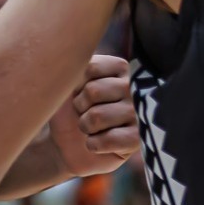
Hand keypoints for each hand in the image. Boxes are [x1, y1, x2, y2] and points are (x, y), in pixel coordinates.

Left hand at [50, 56, 138, 176]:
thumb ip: (71, 68)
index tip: (79, 93)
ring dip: (85, 127)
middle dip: (80, 107)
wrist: (68, 146)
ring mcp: (139, 113)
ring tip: (92, 128)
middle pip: (93, 91)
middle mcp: (134, 87)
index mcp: (119, 68)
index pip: (90, 68)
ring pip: (98, 116)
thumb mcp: (65, 85)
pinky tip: (99, 143)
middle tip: (85, 113)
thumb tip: (72, 58)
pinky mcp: (138, 139)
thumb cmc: (68, 111)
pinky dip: (94, 144)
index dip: (75, 85)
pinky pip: (108, 139)